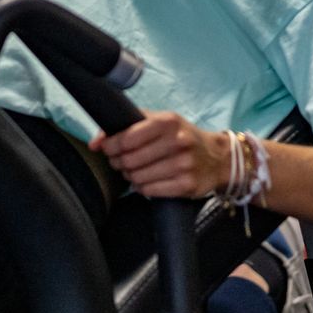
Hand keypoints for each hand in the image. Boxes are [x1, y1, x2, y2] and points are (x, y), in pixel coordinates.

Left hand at [90, 110, 229, 198]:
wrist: (218, 157)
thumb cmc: (181, 136)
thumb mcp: (158, 122)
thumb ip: (125, 126)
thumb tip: (94, 143)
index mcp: (168, 122)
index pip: (127, 138)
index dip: (111, 146)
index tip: (108, 149)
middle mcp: (178, 142)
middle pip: (130, 160)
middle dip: (119, 163)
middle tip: (121, 163)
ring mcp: (184, 165)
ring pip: (138, 177)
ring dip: (131, 177)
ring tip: (135, 171)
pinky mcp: (187, 185)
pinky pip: (151, 191)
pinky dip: (143, 188)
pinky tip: (148, 181)